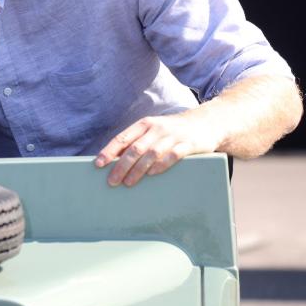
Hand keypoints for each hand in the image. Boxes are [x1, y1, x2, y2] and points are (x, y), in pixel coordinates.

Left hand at [94, 112, 221, 186]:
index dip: (109, 151)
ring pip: (151, 154)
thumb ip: (137, 141)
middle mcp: (157, 128)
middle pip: (135, 149)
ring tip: (128, 183)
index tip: (98, 164)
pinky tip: (151, 175)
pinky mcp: (188, 144)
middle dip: (121, 166)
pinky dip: (160, 166)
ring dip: (138, 170)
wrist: (207, 122)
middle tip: (112, 181)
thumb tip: (114, 160)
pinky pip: (172, 156)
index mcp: (145, 124)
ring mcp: (173, 136)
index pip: (122, 138)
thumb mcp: (154, 130)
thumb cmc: (173, 130)